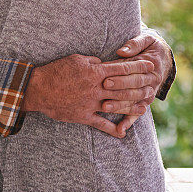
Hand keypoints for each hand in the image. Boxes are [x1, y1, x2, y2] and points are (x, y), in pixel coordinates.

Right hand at [23, 54, 155, 138]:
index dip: (138, 67)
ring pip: (117, 106)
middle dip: (140, 86)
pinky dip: (112, 129)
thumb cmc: (56, 70)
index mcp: (95, 72)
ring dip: (132, 107)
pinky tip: (122, 133)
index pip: (122, 68)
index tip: (149, 66)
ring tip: (144, 108)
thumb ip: (92, 61)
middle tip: (153, 86)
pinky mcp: (84, 115)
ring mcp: (91, 103)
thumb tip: (102, 63)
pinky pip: (101, 124)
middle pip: (124, 87)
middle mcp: (97, 88)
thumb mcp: (75, 59)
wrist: (39, 88)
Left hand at [114, 32, 172, 134]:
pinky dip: (129, 121)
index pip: (133, 73)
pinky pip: (137, 112)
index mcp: (151, 67)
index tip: (106, 78)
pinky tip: (120, 130)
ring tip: (105, 107)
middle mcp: (151, 83)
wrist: (162, 56)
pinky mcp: (144, 101)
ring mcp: (148, 93)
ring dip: (120, 106)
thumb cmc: (150, 45)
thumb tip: (122, 52)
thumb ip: (135, 44)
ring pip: (134, 102)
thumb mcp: (147, 40)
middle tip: (102, 91)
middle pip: (132, 88)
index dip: (120, 77)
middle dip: (117, 90)